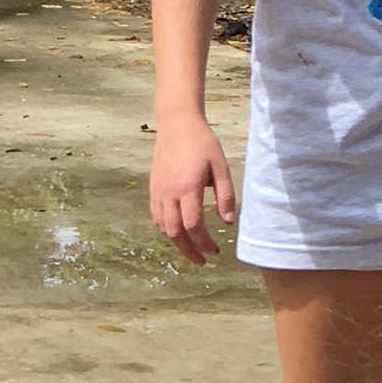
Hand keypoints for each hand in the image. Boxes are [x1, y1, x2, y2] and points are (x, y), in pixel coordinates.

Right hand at [149, 112, 236, 260]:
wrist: (177, 123)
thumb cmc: (202, 143)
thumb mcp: (221, 167)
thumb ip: (225, 196)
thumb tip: (228, 222)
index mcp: (187, 188)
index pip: (193, 226)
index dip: (204, 242)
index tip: (215, 250)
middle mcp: (169, 193)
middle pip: (175, 233)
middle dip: (189, 250)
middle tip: (202, 260)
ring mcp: (158, 191)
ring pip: (163, 227)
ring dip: (177, 242)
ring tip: (191, 249)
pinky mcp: (153, 187)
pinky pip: (157, 215)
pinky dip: (166, 229)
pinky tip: (177, 232)